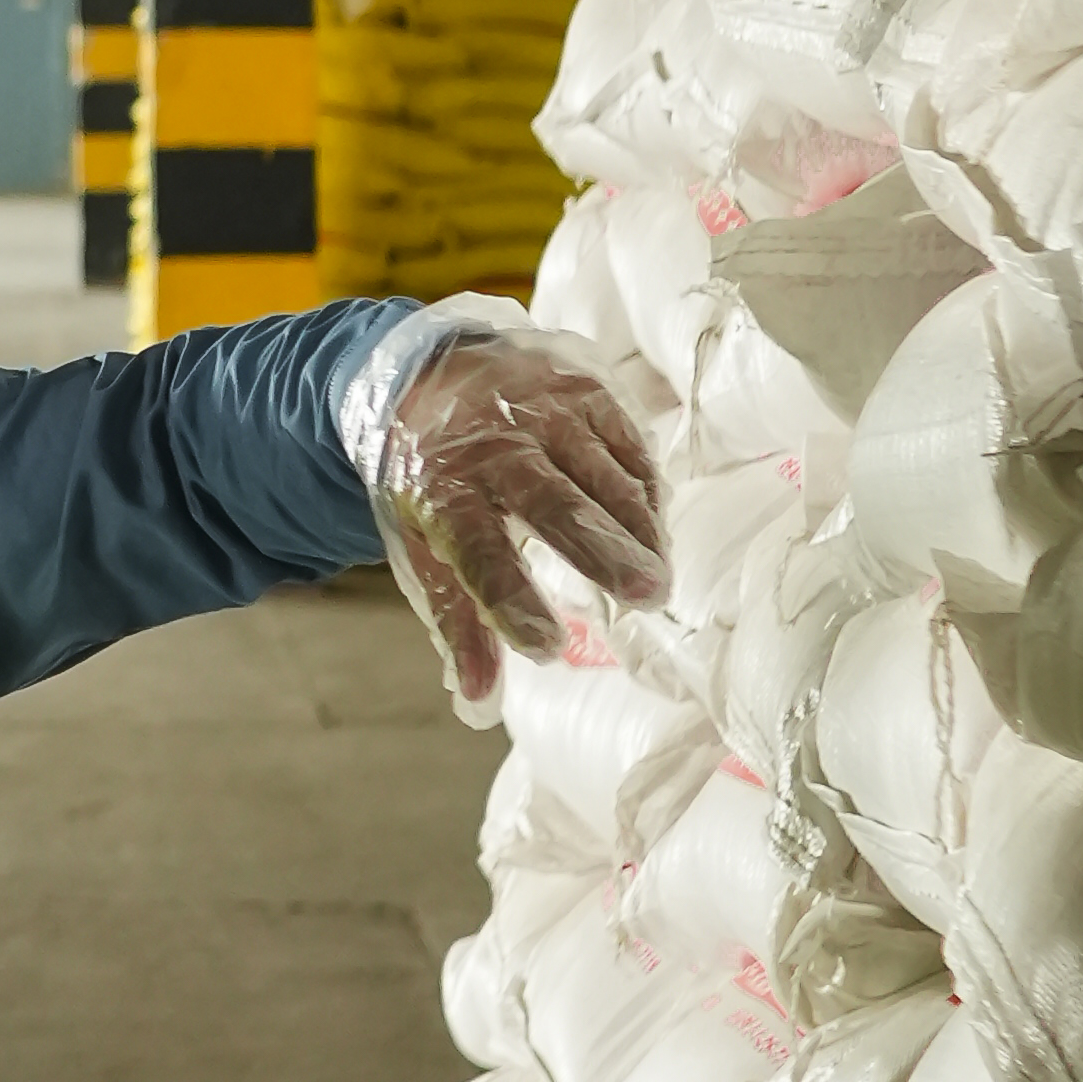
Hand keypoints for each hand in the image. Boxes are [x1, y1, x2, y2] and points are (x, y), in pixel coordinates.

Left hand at [369, 324, 669, 707]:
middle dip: (605, 552)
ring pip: (605, 474)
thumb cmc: (430, 481)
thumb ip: (457, 623)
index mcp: (442, 490)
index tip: (548, 649)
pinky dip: (645, 492)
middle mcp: (494, 446)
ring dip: (640, 530)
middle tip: (649, 596)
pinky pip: (628, 445)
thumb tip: (477, 705)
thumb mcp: (423, 547)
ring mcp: (542, 410)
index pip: (479, 553)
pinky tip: (651, 531)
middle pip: (556, 504)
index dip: (512, 603)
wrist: (424, 377)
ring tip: (659, 579)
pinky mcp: (584, 388)